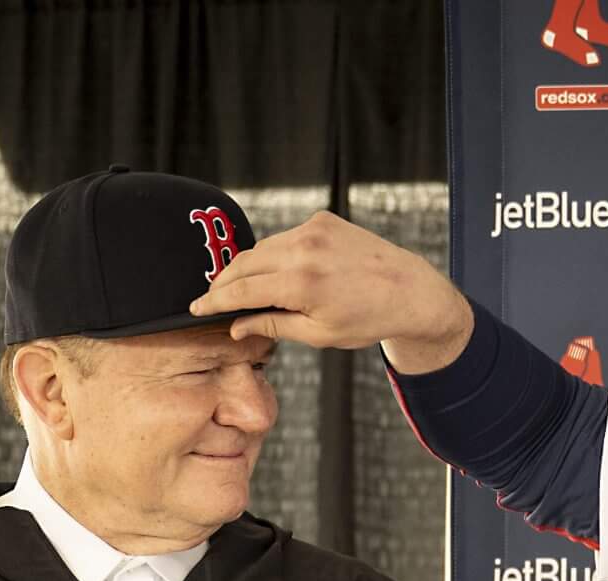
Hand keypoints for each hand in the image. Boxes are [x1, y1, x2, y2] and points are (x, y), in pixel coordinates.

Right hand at [190, 210, 470, 372]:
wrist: (410, 291)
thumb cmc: (368, 319)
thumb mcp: (320, 334)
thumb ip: (273, 326)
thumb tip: (236, 326)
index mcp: (302, 284)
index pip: (242, 290)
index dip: (215, 300)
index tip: (197, 307)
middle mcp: (305, 250)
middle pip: (246, 263)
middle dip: (225, 282)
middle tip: (212, 298)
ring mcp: (314, 230)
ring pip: (264, 248)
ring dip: (250, 267)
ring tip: (242, 288)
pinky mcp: (322, 219)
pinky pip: (286, 237)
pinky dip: (277, 254)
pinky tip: (280, 272)